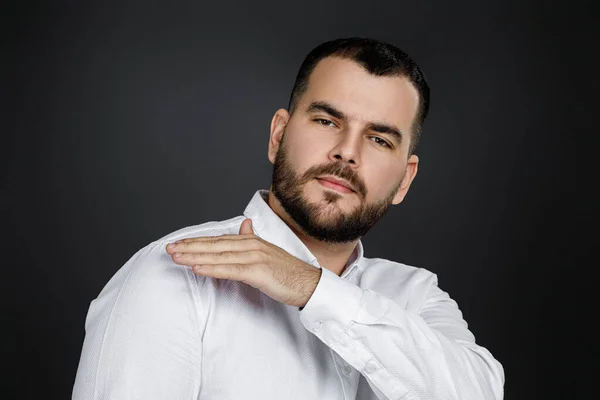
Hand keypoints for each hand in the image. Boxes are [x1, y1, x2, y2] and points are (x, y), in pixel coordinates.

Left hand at [165, 218, 321, 306]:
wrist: (309, 283)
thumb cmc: (288, 272)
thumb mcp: (268, 252)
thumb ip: (253, 239)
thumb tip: (245, 225)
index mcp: (252, 240)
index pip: (218, 240)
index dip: (197, 241)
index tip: (179, 243)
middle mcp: (251, 245)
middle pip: (214, 245)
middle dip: (189, 246)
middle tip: (168, 248)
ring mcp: (254, 257)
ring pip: (218, 255)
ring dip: (195, 256)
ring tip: (175, 257)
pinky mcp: (257, 271)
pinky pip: (229, 269)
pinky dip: (211, 268)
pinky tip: (196, 268)